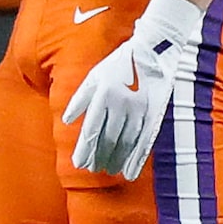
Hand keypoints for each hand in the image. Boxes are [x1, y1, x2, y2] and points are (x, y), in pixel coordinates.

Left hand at [62, 0, 205, 177]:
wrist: (154, 50)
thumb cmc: (119, 63)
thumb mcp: (95, 75)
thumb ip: (80, 99)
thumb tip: (68, 121)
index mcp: (104, 94)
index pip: (92, 129)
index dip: (85, 149)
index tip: (78, 164)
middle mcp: (122, 104)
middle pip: (108, 139)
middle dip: (99, 157)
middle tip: (92, 169)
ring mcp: (140, 110)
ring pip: (126, 143)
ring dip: (116, 160)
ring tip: (109, 171)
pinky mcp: (155, 114)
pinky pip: (145, 141)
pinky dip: (137, 159)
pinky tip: (130, 172)